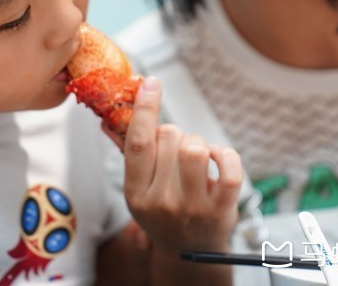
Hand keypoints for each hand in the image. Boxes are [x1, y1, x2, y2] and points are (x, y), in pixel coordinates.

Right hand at [120, 77, 242, 253]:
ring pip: (196, 147)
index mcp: (136, 193)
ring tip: (196, 156)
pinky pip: (228, 165)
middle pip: (169, 137)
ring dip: (198, 142)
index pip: (138, 142)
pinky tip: (217, 160)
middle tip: (175, 150)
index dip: (145, 108)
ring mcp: (193, 207)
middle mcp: (162, 201)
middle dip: (174, 133)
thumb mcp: (139, 188)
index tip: (150, 83)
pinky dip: (224, 154)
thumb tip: (109, 120)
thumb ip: (128, 153)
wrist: (189, 254)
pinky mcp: (222, 208)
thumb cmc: (163, 214)